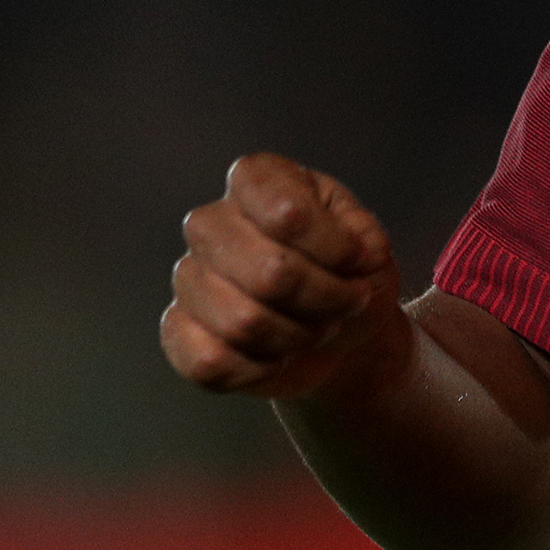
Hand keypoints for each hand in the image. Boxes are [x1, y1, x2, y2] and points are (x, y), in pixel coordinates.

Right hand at [162, 153, 405, 400]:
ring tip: (315, 327)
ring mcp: (188, 276)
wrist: (339, 330)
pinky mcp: (178, 329)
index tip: (359, 260)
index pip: (288, 214)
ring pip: (243, 322)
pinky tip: (276, 358)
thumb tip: (352, 250)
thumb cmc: (349, 274)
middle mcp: (211, 222)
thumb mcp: (371, 241)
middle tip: (344, 303)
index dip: (336, 249)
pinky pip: (208, 362)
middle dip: (324, 301)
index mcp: (257, 180)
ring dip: (298, 336)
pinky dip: (258, 370)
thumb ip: (363, 236)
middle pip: (270, 274)